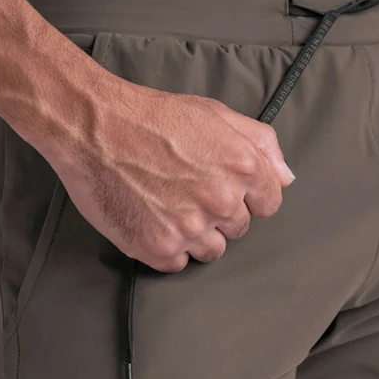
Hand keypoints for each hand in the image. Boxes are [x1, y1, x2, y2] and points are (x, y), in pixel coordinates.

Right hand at [53, 75, 293, 272]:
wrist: (93, 127)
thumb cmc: (152, 117)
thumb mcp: (215, 115)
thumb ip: (260, 144)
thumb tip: (286, 177)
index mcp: (242, 166)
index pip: (269, 203)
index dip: (247, 196)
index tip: (224, 189)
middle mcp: (222, 200)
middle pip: (239, 229)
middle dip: (218, 213)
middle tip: (186, 190)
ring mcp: (190, 227)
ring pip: (212, 251)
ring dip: (195, 235)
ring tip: (168, 205)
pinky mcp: (159, 247)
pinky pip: (178, 264)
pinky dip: (167, 248)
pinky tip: (152, 220)